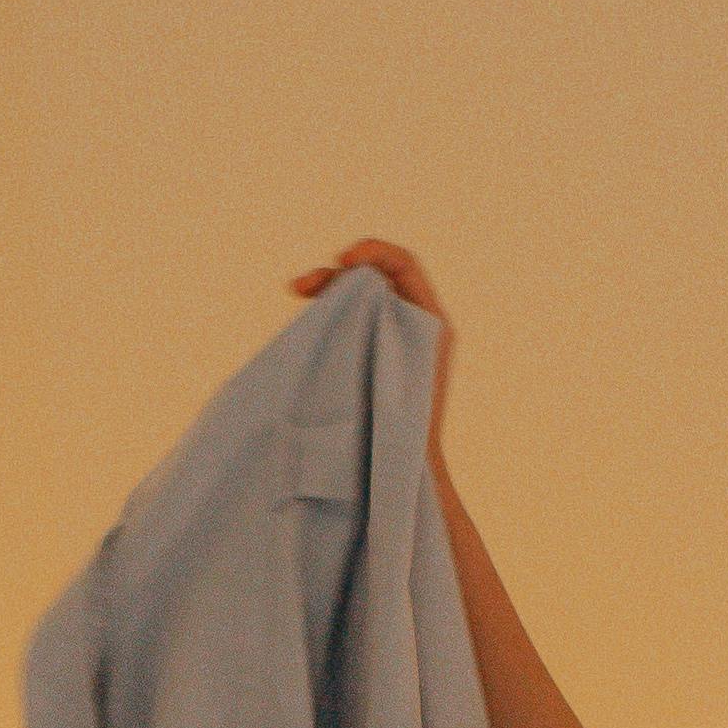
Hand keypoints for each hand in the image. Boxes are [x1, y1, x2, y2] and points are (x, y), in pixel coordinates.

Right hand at [294, 238, 453, 454]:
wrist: (405, 476)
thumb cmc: (403, 432)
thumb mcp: (398, 366)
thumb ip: (381, 315)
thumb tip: (349, 272)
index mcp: (431, 321)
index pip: (403, 263)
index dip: (372, 251)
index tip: (343, 259)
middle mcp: (414, 326)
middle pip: (374, 279)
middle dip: (336, 273)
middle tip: (298, 287)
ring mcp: (391, 344)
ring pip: (359, 301)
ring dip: (328, 292)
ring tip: (297, 291)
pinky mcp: (371, 362)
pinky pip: (352, 326)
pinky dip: (331, 317)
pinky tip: (307, 321)